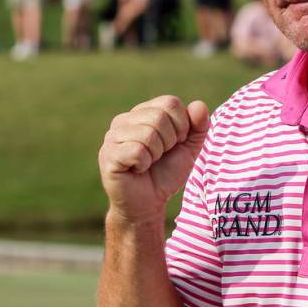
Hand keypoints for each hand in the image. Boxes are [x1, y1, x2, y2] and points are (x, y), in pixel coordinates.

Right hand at [98, 95, 208, 224]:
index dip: (182, 126)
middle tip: (160, 156)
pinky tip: (138, 169)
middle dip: (170, 142)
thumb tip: (199, 105)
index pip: (171, 103)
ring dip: (157, 154)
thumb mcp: (189, 148)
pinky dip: (145, 163)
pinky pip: (137, 150)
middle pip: (160, 117)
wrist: (149, 203)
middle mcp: (124, 119)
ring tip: (149, 163)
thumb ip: (198, 126)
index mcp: (143, 112)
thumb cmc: (166, 173)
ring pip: (148, 134)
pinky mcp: (108, 155)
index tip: (175, 144)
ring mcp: (112, 136)